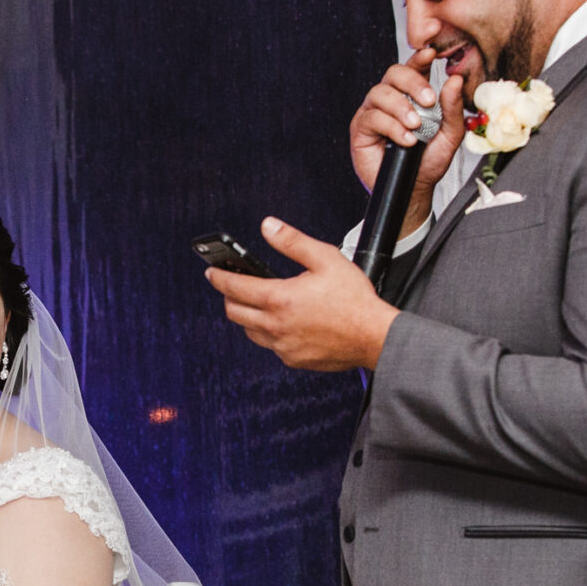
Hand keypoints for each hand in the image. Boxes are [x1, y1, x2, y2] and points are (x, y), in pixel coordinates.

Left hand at [207, 217, 399, 370]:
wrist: (375, 336)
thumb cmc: (354, 299)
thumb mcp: (325, 258)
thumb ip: (292, 241)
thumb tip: (268, 226)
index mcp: (279, 299)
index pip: (234, 287)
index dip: (219, 277)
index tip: (211, 271)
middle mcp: (275, 326)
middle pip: (234, 311)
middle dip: (229, 296)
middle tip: (233, 285)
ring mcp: (282, 346)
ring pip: (249, 331)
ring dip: (247, 316)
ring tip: (258, 303)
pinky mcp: (292, 359)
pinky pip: (270, 346)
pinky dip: (269, 333)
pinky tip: (282, 322)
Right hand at [349, 47, 468, 229]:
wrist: (413, 188)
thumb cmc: (428, 161)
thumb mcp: (450, 134)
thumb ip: (452, 108)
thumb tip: (455, 80)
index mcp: (412, 95)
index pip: (413, 68)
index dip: (419, 57)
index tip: (431, 54)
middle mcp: (390, 99)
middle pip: (393, 73)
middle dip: (412, 83)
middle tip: (428, 101)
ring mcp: (373, 112)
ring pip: (380, 93)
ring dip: (401, 107)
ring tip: (416, 126)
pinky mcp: (360, 128)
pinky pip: (372, 117)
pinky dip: (392, 127)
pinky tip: (405, 139)